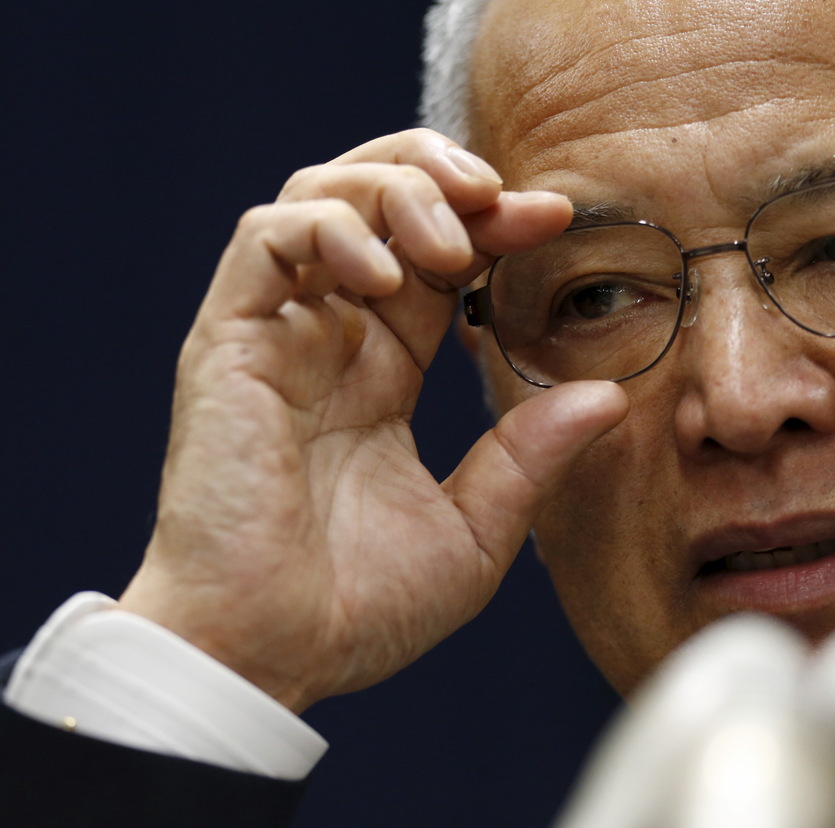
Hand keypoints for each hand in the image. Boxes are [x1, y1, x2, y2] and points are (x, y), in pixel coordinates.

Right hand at [118, 130, 628, 711]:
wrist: (270, 657)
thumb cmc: (357, 606)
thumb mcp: (474, 529)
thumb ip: (530, 457)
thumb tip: (607, 396)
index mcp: (382, 371)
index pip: (440, 259)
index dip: (494, 223)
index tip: (557, 218)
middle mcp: (329, 337)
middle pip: (375, 200)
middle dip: (440, 177)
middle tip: (498, 200)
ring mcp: (276, 334)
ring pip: (319, 196)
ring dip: (392, 192)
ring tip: (450, 245)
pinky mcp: (227, 342)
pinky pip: (265, 241)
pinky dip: (329, 229)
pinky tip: (385, 275)